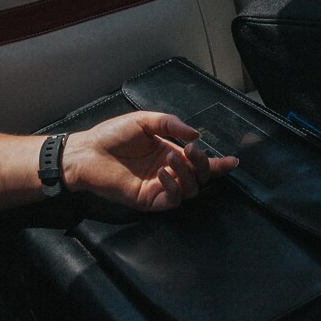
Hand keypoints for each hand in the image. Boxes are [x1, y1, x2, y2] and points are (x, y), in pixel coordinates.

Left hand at [63, 112, 238, 211]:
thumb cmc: (112, 135)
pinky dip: (174, 187)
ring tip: (171, 159)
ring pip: (190, 190)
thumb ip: (170, 125)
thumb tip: (196, 135)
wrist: (87, 151)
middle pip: (199, 177)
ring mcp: (159, 187)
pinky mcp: (149, 200)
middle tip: (193, 151)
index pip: (198, 162)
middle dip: (203, 165)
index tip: (232, 161)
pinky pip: (172, 200)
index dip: (217, 164)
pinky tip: (163, 173)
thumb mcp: (144, 121)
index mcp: (169, 152)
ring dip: (187, 174)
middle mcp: (168, 171)